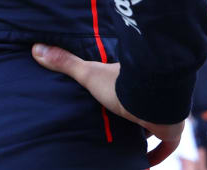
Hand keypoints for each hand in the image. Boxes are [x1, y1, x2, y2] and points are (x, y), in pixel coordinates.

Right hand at [33, 44, 183, 164]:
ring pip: (154, 125)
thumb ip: (65, 63)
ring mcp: (163, 114)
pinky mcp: (171, 130)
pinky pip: (167, 145)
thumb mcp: (88, 74)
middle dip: (131, 117)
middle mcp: (150, 97)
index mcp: (132, 82)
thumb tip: (35, 47)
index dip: (119, 95)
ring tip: (127, 148)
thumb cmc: (121, 84)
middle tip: (116, 130)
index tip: (110, 102)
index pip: (127, 89)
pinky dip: (158, 155)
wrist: (152, 95)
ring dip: (144, 134)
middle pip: (140, 108)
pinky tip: (145, 164)